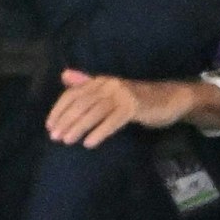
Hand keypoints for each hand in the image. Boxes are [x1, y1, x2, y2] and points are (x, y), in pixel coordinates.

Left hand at [45, 69, 219, 146]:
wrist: (169, 99)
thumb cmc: (136, 99)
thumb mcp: (111, 93)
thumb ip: (88, 85)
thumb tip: (64, 76)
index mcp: (99, 81)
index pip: (72, 94)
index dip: (59, 109)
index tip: (49, 125)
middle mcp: (107, 84)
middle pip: (80, 103)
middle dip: (65, 120)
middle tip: (54, 136)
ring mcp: (121, 94)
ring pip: (94, 112)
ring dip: (78, 127)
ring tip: (67, 141)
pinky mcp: (134, 106)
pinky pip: (112, 121)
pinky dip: (99, 132)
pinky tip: (90, 143)